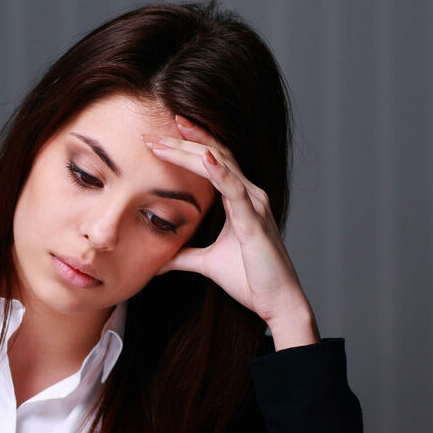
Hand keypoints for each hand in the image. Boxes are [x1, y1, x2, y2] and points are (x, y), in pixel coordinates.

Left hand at [144, 116, 312, 328]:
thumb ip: (183, 257)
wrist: (276, 302)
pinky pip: (235, 190)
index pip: (213, 162)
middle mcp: (250, 195)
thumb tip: (158, 262)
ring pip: (222, 165)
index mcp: (240, 200)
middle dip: (185, 141)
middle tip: (156, 130)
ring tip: (169, 135)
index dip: (189, 146)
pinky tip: (205, 157)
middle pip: (216, 156)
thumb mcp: (206, 264)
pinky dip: (220, 171)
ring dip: (193, 150)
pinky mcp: (254, 221)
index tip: (160, 136)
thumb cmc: (250, 280)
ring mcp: (255, 205)